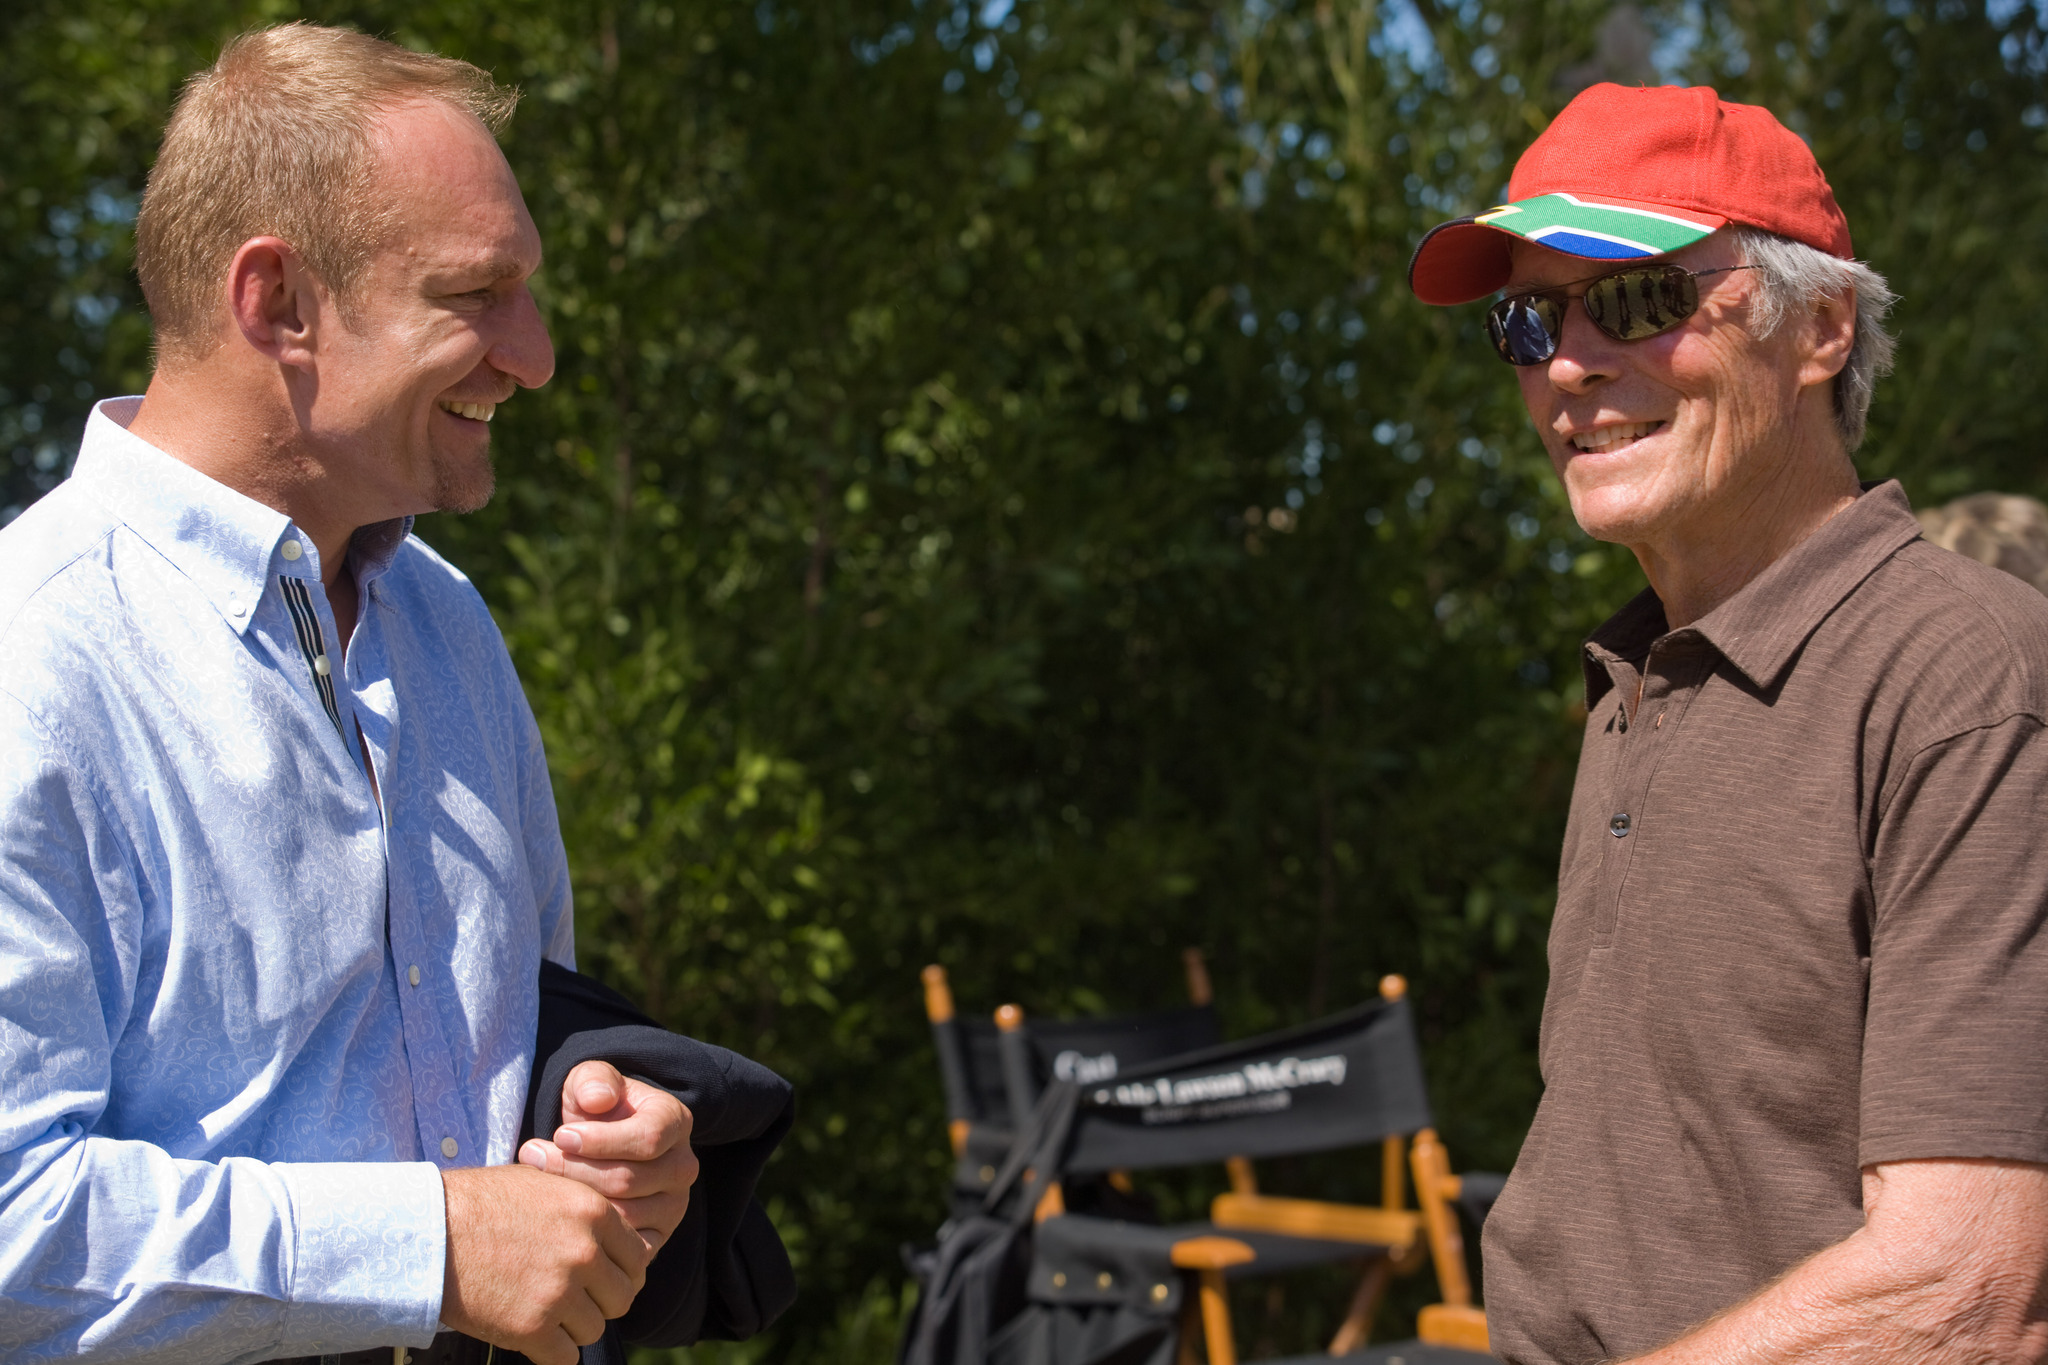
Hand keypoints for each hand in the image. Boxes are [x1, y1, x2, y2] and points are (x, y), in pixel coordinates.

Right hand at [440, 1164, 651, 1364]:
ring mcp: (559, 1293)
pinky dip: (552, 1351)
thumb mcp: (545, 1186)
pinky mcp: (531, 1328)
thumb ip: (584, 1213)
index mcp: (593, 1213)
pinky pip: (565, 1357)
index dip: (622, 1271)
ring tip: (546, 1312)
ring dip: (574, 1326)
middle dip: (602, 1302)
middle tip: (577, 1300)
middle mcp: (584, 1253)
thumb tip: (613, 1240)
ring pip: (594, 1329)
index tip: (603, 1278)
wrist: (428, 1231)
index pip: (639, 1257)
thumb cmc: (480, 1204)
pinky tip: (533, 1333)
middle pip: (623, 1298)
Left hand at [519, 1059, 698, 1253]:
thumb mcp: (590, 1082)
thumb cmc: (593, 1110)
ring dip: (572, 1199)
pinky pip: (619, 1244)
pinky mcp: (655, 1237)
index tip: (560, 1134)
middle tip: (532, 1155)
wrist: (597, 1143)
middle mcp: (683, 1166)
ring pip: (622, 1215)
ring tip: (534, 1176)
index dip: (600, 1140)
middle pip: (629, 1180)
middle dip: (574, 1169)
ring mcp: (673, 1206)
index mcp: (675, 1122)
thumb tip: (597, 1100)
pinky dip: (584, 1230)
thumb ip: (593, 1080)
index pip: (648, 1139)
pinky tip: (556, 1208)